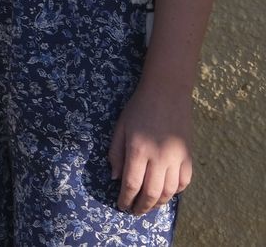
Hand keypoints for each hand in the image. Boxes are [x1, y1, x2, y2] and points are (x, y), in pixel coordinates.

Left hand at [109, 81, 193, 214]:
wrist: (167, 93)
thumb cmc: (138, 108)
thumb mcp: (120, 127)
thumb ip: (116, 154)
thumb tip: (115, 179)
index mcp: (138, 150)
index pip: (131, 184)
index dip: (125, 199)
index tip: (121, 206)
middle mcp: (159, 158)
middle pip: (151, 193)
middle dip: (141, 206)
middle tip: (134, 211)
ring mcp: (177, 158)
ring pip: (170, 192)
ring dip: (159, 203)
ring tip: (149, 205)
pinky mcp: (189, 156)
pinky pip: (184, 182)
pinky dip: (176, 192)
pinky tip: (167, 192)